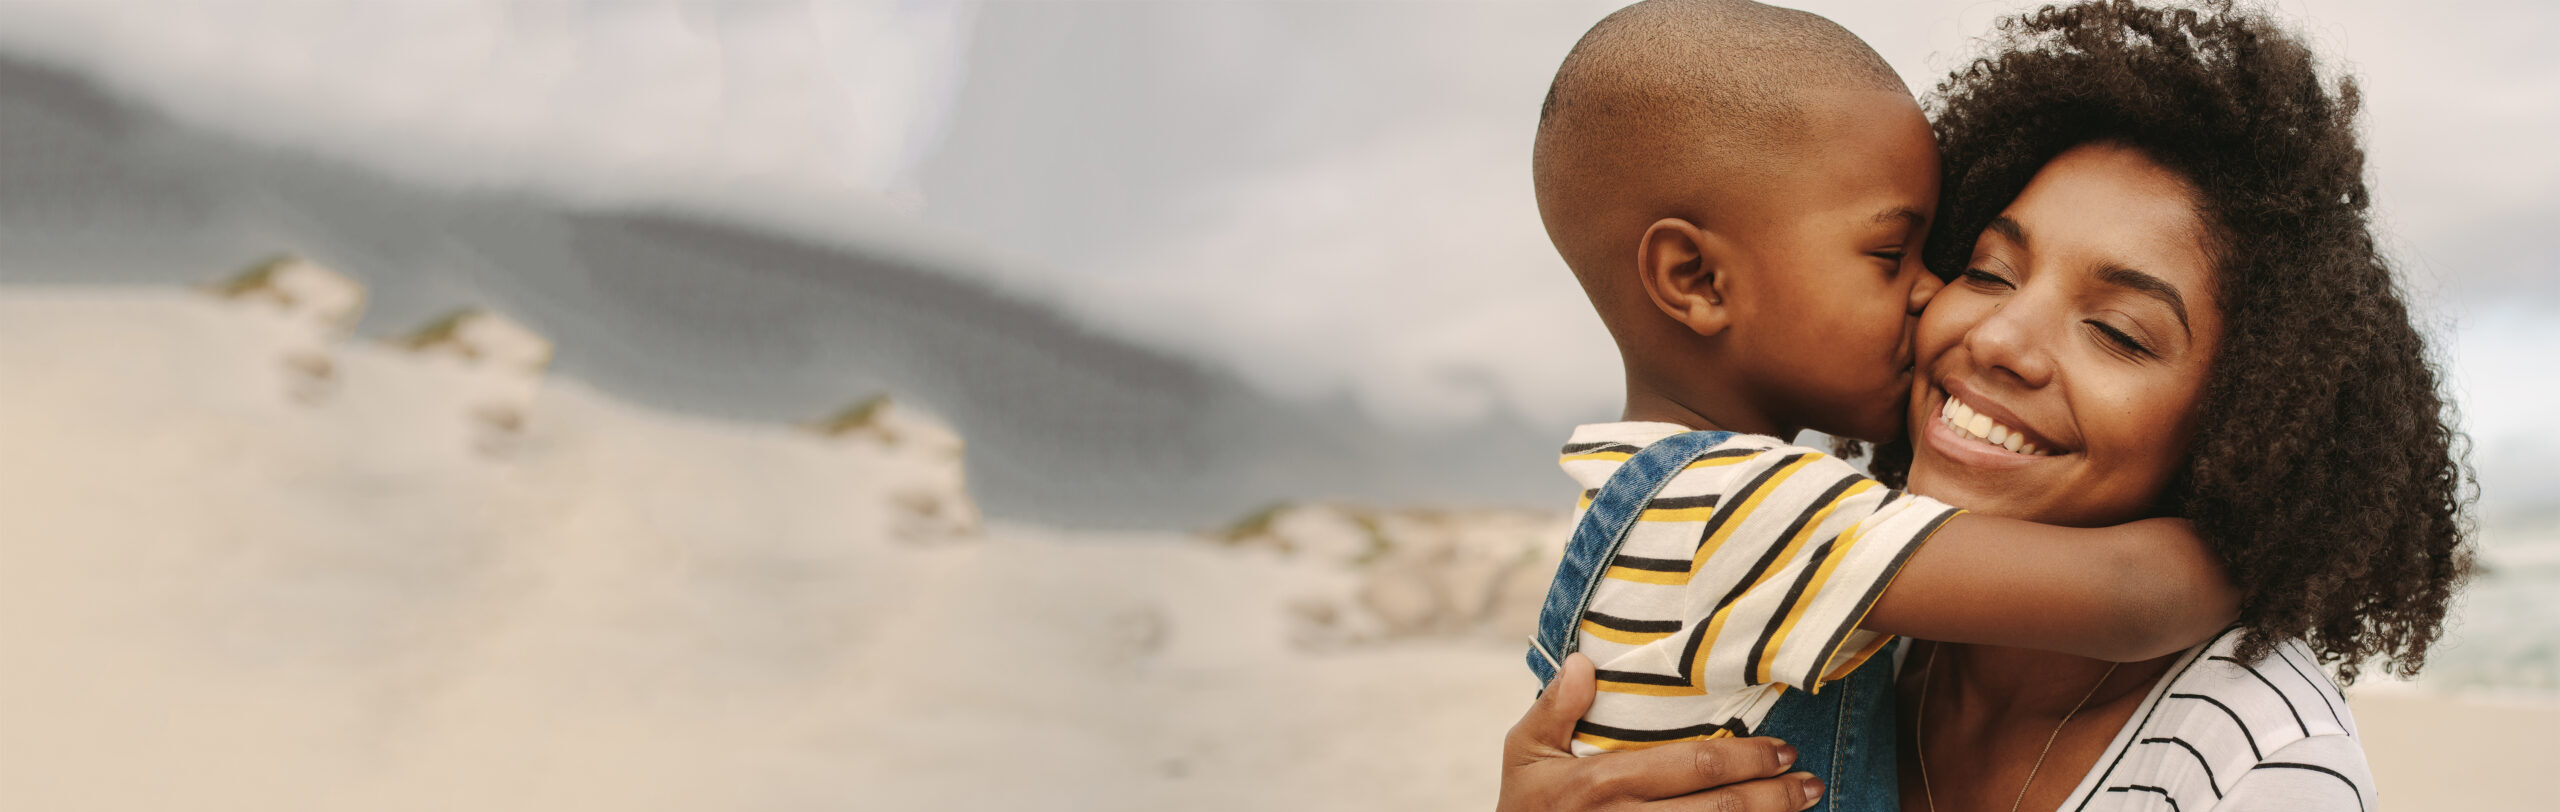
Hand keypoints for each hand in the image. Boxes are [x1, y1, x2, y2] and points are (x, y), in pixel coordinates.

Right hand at [1498, 653, 1823, 811]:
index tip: (1784, 750)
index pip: (1690, 767)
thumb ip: (1554, 707)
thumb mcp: (1523, 751)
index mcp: (1603, 782)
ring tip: (1805, 804)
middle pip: (1716, 810)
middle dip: (1772, 796)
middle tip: (1811, 781)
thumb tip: (1584, 663)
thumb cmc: (1523, 805)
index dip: (1745, 759)